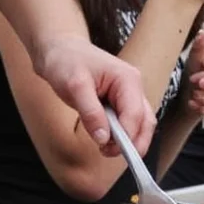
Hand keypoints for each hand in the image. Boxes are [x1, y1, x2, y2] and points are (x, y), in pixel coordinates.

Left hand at [33, 38, 156, 156]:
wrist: (59, 50)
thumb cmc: (66, 61)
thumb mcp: (74, 86)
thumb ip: (90, 112)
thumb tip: (103, 138)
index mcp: (128, 79)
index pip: (135, 114)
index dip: (125, 136)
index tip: (108, 149)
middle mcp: (133, 88)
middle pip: (145, 123)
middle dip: (132, 143)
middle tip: (108, 153)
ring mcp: (128, 96)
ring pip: (140, 126)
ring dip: (127, 142)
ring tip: (104, 149)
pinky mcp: (120, 103)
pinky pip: (128, 124)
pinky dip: (120, 136)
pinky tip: (104, 141)